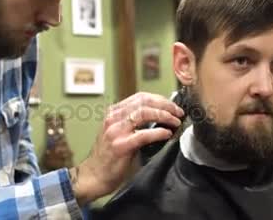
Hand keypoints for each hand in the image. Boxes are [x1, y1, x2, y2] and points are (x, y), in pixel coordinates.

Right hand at [69, 92, 183, 204]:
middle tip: (178, 112)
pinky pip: (144, 134)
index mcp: (114, 113)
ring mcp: (116, 131)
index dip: (159, 99)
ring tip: (175, 121)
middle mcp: (113, 118)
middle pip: (144, 101)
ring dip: (164, 115)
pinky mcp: (121, 145)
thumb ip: (134, 123)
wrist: (94, 175)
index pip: (140, 97)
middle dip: (165, 105)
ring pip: (144, 113)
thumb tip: (161, 118)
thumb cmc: (108, 156)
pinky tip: (167, 133)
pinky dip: (159, 132)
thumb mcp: (119, 132)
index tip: (172, 105)